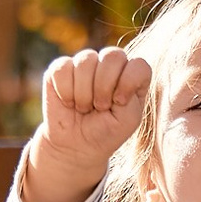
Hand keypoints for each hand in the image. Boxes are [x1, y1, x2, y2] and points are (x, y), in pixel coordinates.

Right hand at [22, 47, 152, 201]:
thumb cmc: (106, 132)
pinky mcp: (61, 68)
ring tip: (84, 107)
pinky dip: (66, 92)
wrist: (76, 146)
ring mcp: (86, 63)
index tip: (119, 103)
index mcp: (131, 75)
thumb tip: (111, 64)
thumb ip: (130, 90)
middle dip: (104, 87)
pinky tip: (69, 102)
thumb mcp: (128, 118)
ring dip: (84, 93)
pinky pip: (63, 68)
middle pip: (113, 55)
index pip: (138, 64)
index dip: (128, 83)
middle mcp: (110, 64)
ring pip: (86, 60)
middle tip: (100, 107)